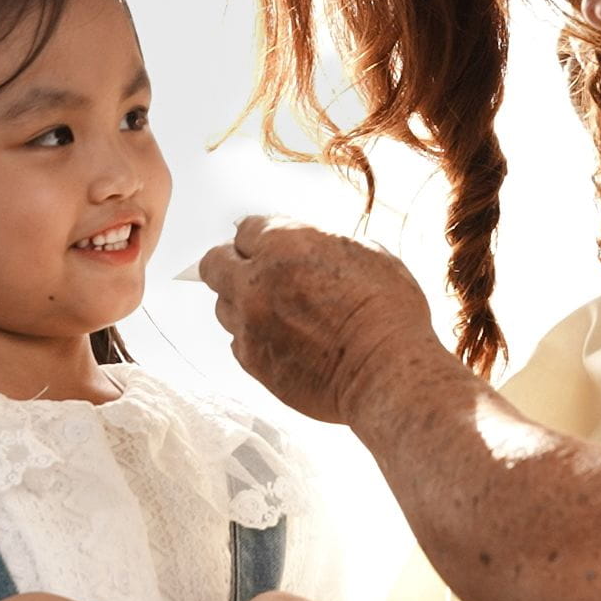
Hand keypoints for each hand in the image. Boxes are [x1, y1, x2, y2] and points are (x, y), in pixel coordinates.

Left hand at [197, 215, 441, 424]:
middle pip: (214, 263)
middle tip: (253, 272)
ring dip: (241, 303)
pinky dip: (253, 337)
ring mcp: (250, 323)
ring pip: (222, 305)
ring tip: (275, 312)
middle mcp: (256, 280)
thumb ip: (321, 245)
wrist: (384, 371)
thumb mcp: (365, 252)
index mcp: (285, 243)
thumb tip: (308, 247)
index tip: (267, 245)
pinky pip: (237, 341)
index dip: (260, 237)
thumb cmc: (387, 310)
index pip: (245, 229)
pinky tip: (282, 340)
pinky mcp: (252, 360)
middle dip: (231, 263)